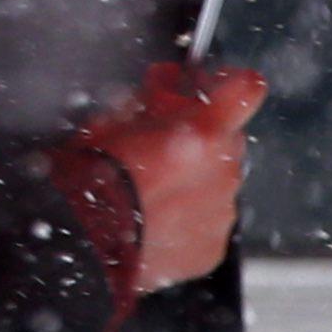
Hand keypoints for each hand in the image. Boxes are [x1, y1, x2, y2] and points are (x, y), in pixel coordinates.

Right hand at [74, 63, 266, 292]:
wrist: (83, 247)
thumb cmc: (90, 181)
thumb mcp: (110, 119)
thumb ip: (149, 98)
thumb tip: (165, 85)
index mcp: (203, 134)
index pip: (247, 89)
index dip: (229, 84)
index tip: (208, 89)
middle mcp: (223, 172)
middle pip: (229, 138)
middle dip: (202, 136)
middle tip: (162, 143)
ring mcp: (221, 213)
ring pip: (219, 182)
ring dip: (193, 178)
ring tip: (150, 192)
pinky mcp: (212, 248)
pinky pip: (208, 221)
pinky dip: (188, 218)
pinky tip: (154, 221)